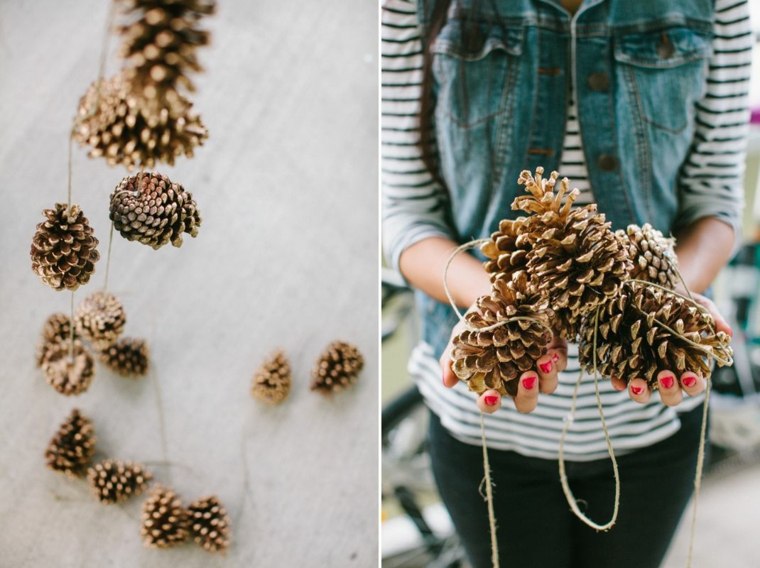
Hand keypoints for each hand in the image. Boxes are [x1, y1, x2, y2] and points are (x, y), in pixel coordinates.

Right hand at [440, 315, 567, 413]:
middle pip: (525, 402)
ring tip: (544, 361)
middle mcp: (517, 381)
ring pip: (548, 386)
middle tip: (526, 378)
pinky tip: (552, 352)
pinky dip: (559, 361)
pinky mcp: (554, 351)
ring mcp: (538, 368)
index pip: (490, 403)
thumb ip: (452, 360)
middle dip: (527, 395)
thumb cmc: (476, 323)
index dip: (490, 404)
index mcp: (493, 384)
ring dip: (547, 378)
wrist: (497, 296)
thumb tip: (447, 382)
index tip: (491, 395)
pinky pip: (561, 363)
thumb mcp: (460, 337)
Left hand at [610, 290, 732, 405]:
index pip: (694, 385)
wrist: (656, 288)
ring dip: (641, 393)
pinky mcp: (623, 361)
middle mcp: (666, 372)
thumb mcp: (700, 306)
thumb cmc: (683, 301)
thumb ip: (713, 319)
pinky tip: (616, 379)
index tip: (690, 376)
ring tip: (638, 383)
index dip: (693, 385)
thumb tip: (727, 333)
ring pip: (644, 393)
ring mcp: (644, 369)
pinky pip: (619, 378)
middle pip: (670, 395)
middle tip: (665, 376)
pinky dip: (618, 381)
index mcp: (689, 365)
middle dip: (669, 391)